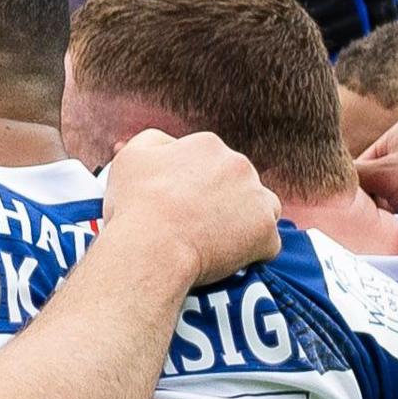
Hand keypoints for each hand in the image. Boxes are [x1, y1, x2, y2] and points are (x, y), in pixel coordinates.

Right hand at [97, 128, 279, 284]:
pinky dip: (251, 251)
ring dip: (245, 220)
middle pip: (237, 182)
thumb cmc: (136, 207)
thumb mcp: (131, 159)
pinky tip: (227, 257)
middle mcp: (239, 164)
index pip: (210, 161)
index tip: (180, 203)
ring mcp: (256, 197)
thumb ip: (153, 141)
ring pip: (260, 207)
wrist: (151, 248)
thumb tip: (170, 144)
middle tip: (193, 223)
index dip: (194, 184)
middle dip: (221, 200)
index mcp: (208, 145)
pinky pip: (267, 242)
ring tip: (216, 239)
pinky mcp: (265, 231)